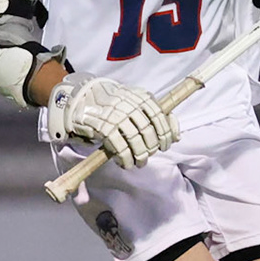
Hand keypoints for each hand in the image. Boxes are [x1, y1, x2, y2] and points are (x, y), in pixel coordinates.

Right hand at [47, 75, 179, 169]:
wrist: (82, 98)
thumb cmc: (114, 104)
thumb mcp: (136, 103)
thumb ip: (156, 116)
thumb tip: (177, 135)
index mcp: (140, 97)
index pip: (159, 116)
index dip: (166, 133)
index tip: (165, 146)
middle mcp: (129, 105)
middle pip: (148, 131)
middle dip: (151, 148)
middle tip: (148, 156)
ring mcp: (116, 116)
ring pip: (136, 141)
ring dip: (140, 156)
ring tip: (139, 163)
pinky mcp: (103, 128)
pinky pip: (120, 148)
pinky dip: (125, 159)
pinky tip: (125, 163)